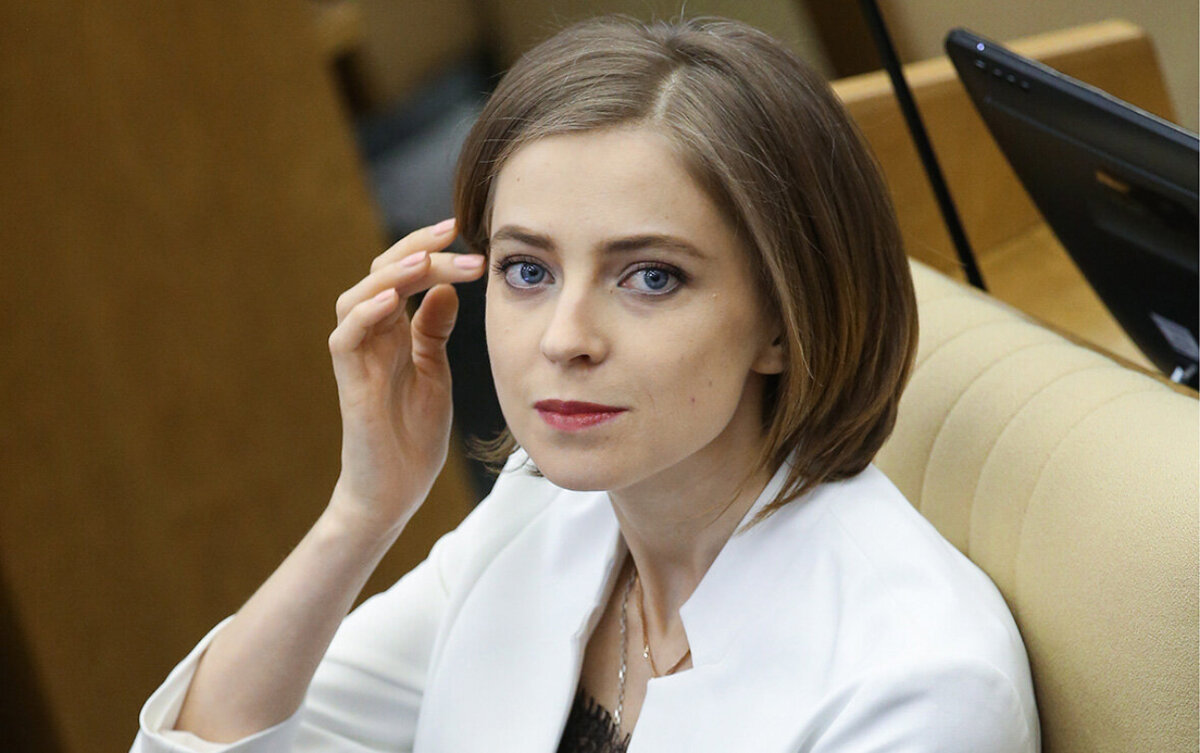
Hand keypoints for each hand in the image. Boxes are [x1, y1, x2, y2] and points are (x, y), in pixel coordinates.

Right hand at [326, 220, 484, 536]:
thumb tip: (447, 290)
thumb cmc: (412, 436)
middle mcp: (371, 337)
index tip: (466, 235)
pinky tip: (390, 301)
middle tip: (455, 234)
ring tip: (424, 261)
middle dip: (417, 249)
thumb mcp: (433, 372)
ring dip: (390, 274)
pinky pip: (345, 339)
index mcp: (394, 331)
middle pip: (381, 274)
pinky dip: (363, 315)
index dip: (430, 251)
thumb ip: (434, 331)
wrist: (395, 492)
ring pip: (357, 297)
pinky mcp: (350, 384)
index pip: (405, 274)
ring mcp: (358, 359)